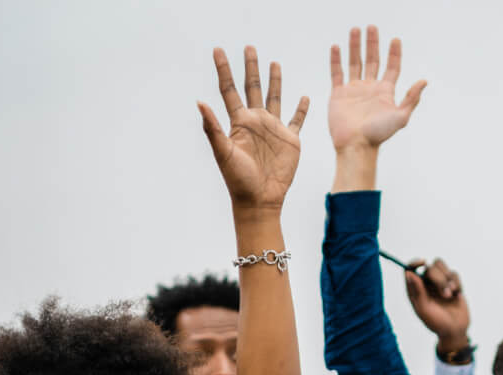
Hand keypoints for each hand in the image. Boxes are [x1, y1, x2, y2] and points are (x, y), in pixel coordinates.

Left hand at [199, 47, 308, 210]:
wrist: (259, 200)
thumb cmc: (238, 180)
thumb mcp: (223, 153)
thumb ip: (212, 128)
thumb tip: (199, 102)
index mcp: (239, 122)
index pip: (228, 90)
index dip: (223, 69)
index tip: (218, 49)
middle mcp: (255, 122)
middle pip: (252, 87)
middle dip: (250, 67)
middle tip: (249, 47)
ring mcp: (273, 130)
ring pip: (274, 97)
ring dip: (274, 81)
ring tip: (273, 63)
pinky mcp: (290, 140)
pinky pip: (297, 120)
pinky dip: (301, 109)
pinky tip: (304, 97)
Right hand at [328, 26, 425, 152]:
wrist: (355, 145)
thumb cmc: (378, 135)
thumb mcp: (401, 117)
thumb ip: (411, 98)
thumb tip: (424, 80)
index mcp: (385, 91)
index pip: (392, 66)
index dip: (394, 53)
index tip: (395, 39)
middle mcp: (370, 88)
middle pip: (372, 60)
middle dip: (372, 43)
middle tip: (371, 27)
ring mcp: (353, 90)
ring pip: (355, 63)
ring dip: (355, 46)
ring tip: (355, 30)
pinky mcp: (338, 94)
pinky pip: (337, 73)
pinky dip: (336, 60)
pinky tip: (336, 47)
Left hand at [403, 257, 469, 350]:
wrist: (455, 330)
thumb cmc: (436, 322)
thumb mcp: (424, 309)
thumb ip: (417, 291)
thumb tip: (409, 273)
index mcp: (414, 290)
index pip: (409, 269)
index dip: (414, 263)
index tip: (423, 263)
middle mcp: (424, 284)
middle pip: (430, 268)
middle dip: (439, 280)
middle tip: (446, 295)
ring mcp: (438, 283)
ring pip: (441, 267)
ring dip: (448, 280)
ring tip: (451, 295)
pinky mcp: (452, 283)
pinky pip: (454, 273)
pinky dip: (457, 283)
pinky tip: (457, 296)